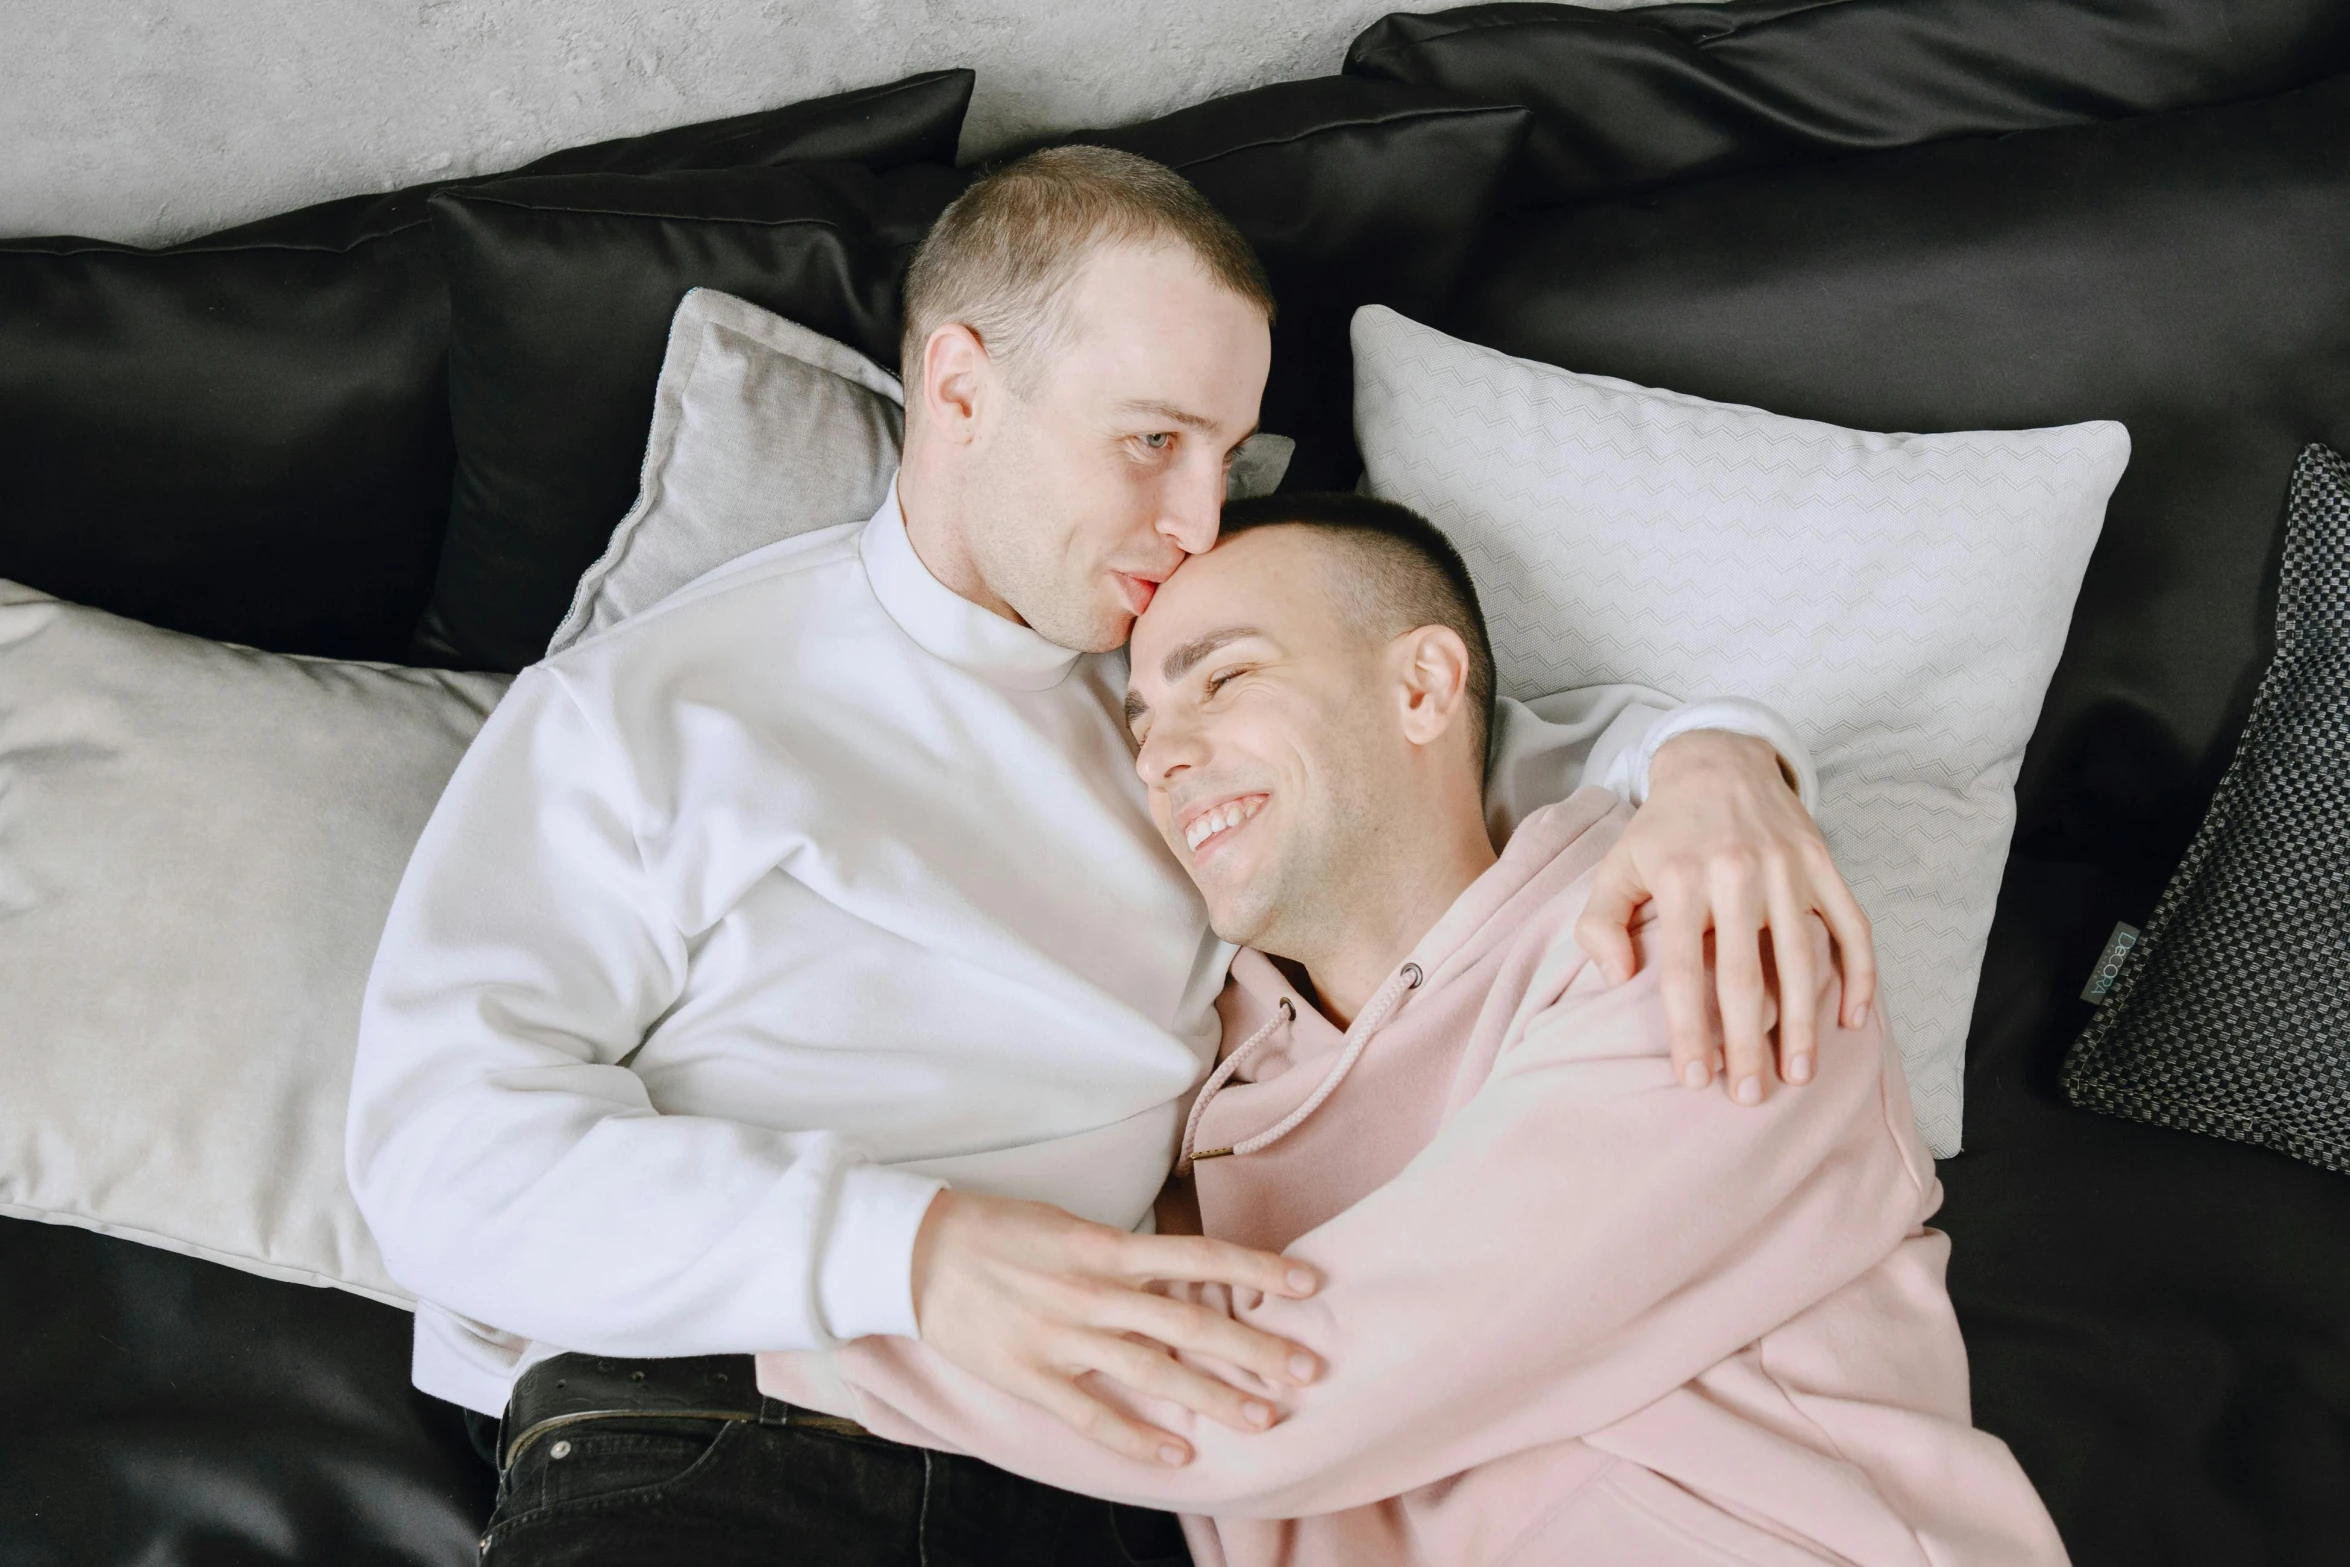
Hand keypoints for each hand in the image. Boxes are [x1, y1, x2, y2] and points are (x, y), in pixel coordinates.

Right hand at [908, 1188, 1321, 1465]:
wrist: (914, 1252)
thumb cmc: (995, 1230)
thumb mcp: (1067, 1225)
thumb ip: (1121, 1253)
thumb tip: (1174, 1271)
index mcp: (1106, 1247)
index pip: (1200, 1256)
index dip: (1258, 1269)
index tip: (1309, 1284)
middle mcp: (1095, 1292)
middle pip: (1192, 1322)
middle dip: (1255, 1348)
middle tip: (1309, 1369)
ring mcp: (1065, 1337)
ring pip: (1155, 1371)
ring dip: (1214, 1396)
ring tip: (1264, 1418)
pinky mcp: (1033, 1376)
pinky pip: (1094, 1415)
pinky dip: (1139, 1437)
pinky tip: (1179, 1453)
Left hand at [1575, 729, 1875, 1102]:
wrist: (1718, 760)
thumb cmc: (1662, 830)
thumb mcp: (1616, 865)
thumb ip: (1601, 922)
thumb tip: (1616, 980)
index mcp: (1681, 878)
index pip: (1685, 970)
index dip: (1690, 1030)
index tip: (1695, 1079)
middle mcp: (1737, 872)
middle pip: (1746, 975)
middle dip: (1748, 1043)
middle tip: (1749, 1096)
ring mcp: (1787, 867)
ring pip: (1803, 959)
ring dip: (1806, 1023)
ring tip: (1799, 1075)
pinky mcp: (1824, 863)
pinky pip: (1851, 926)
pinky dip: (1860, 974)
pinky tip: (1854, 1021)